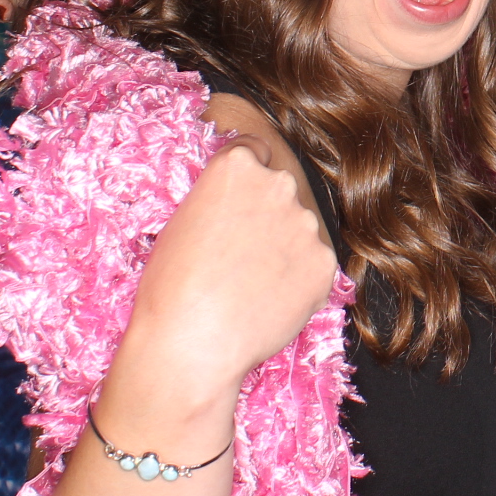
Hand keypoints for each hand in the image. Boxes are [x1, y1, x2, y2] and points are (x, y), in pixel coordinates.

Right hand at [115, 142, 338, 417]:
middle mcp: (278, 185)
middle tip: (241, 254)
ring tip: (251, 286)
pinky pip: (314, 266)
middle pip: (281, 191)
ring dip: (285, 250)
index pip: (254, 152)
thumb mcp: (181, 222)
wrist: (192, 342)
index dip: (246, 180)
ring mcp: (306, 224)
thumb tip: (237, 206)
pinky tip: (269, 302)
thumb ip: (219, 200)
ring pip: (299, 231)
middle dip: (267, 214)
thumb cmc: (170, 288)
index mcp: (236, 167)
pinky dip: (299, 282)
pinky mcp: (325, 263)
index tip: (239, 203)